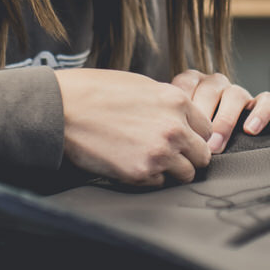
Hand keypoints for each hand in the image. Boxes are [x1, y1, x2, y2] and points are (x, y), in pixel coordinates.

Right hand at [55, 68, 213, 186]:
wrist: (62, 108)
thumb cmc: (96, 92)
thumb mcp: (141, 86)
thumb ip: (167, 104)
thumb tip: (182, 120)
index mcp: (176, 101)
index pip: (206, 128)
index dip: (193, 135)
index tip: (180, 139)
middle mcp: (174, 127)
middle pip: (203, 155)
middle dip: (188, 156)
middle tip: (168, 155)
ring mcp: (159, 152)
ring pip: (186, 174)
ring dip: (171, 170)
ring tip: (148, 160)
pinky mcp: (140, 173)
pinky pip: (159, 183)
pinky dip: (148, 178)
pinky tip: (130, 163)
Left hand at [170, 70, 269, 154]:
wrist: (200, 136)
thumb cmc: (185, 132)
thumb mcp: (174, 122)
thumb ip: (168, 121)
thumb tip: (159, 136)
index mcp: (192, 82)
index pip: (186, 84)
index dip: (182, 106)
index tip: (177, 127)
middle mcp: (214, 83)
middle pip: (211, 91)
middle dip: (204, 118)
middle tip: (197, 142)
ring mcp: (236, 91)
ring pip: (235, 94)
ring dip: (226, 120)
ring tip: (218, 144)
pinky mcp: (258, 101)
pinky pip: (266, 100)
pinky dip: (260, 113)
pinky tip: (250, 130)